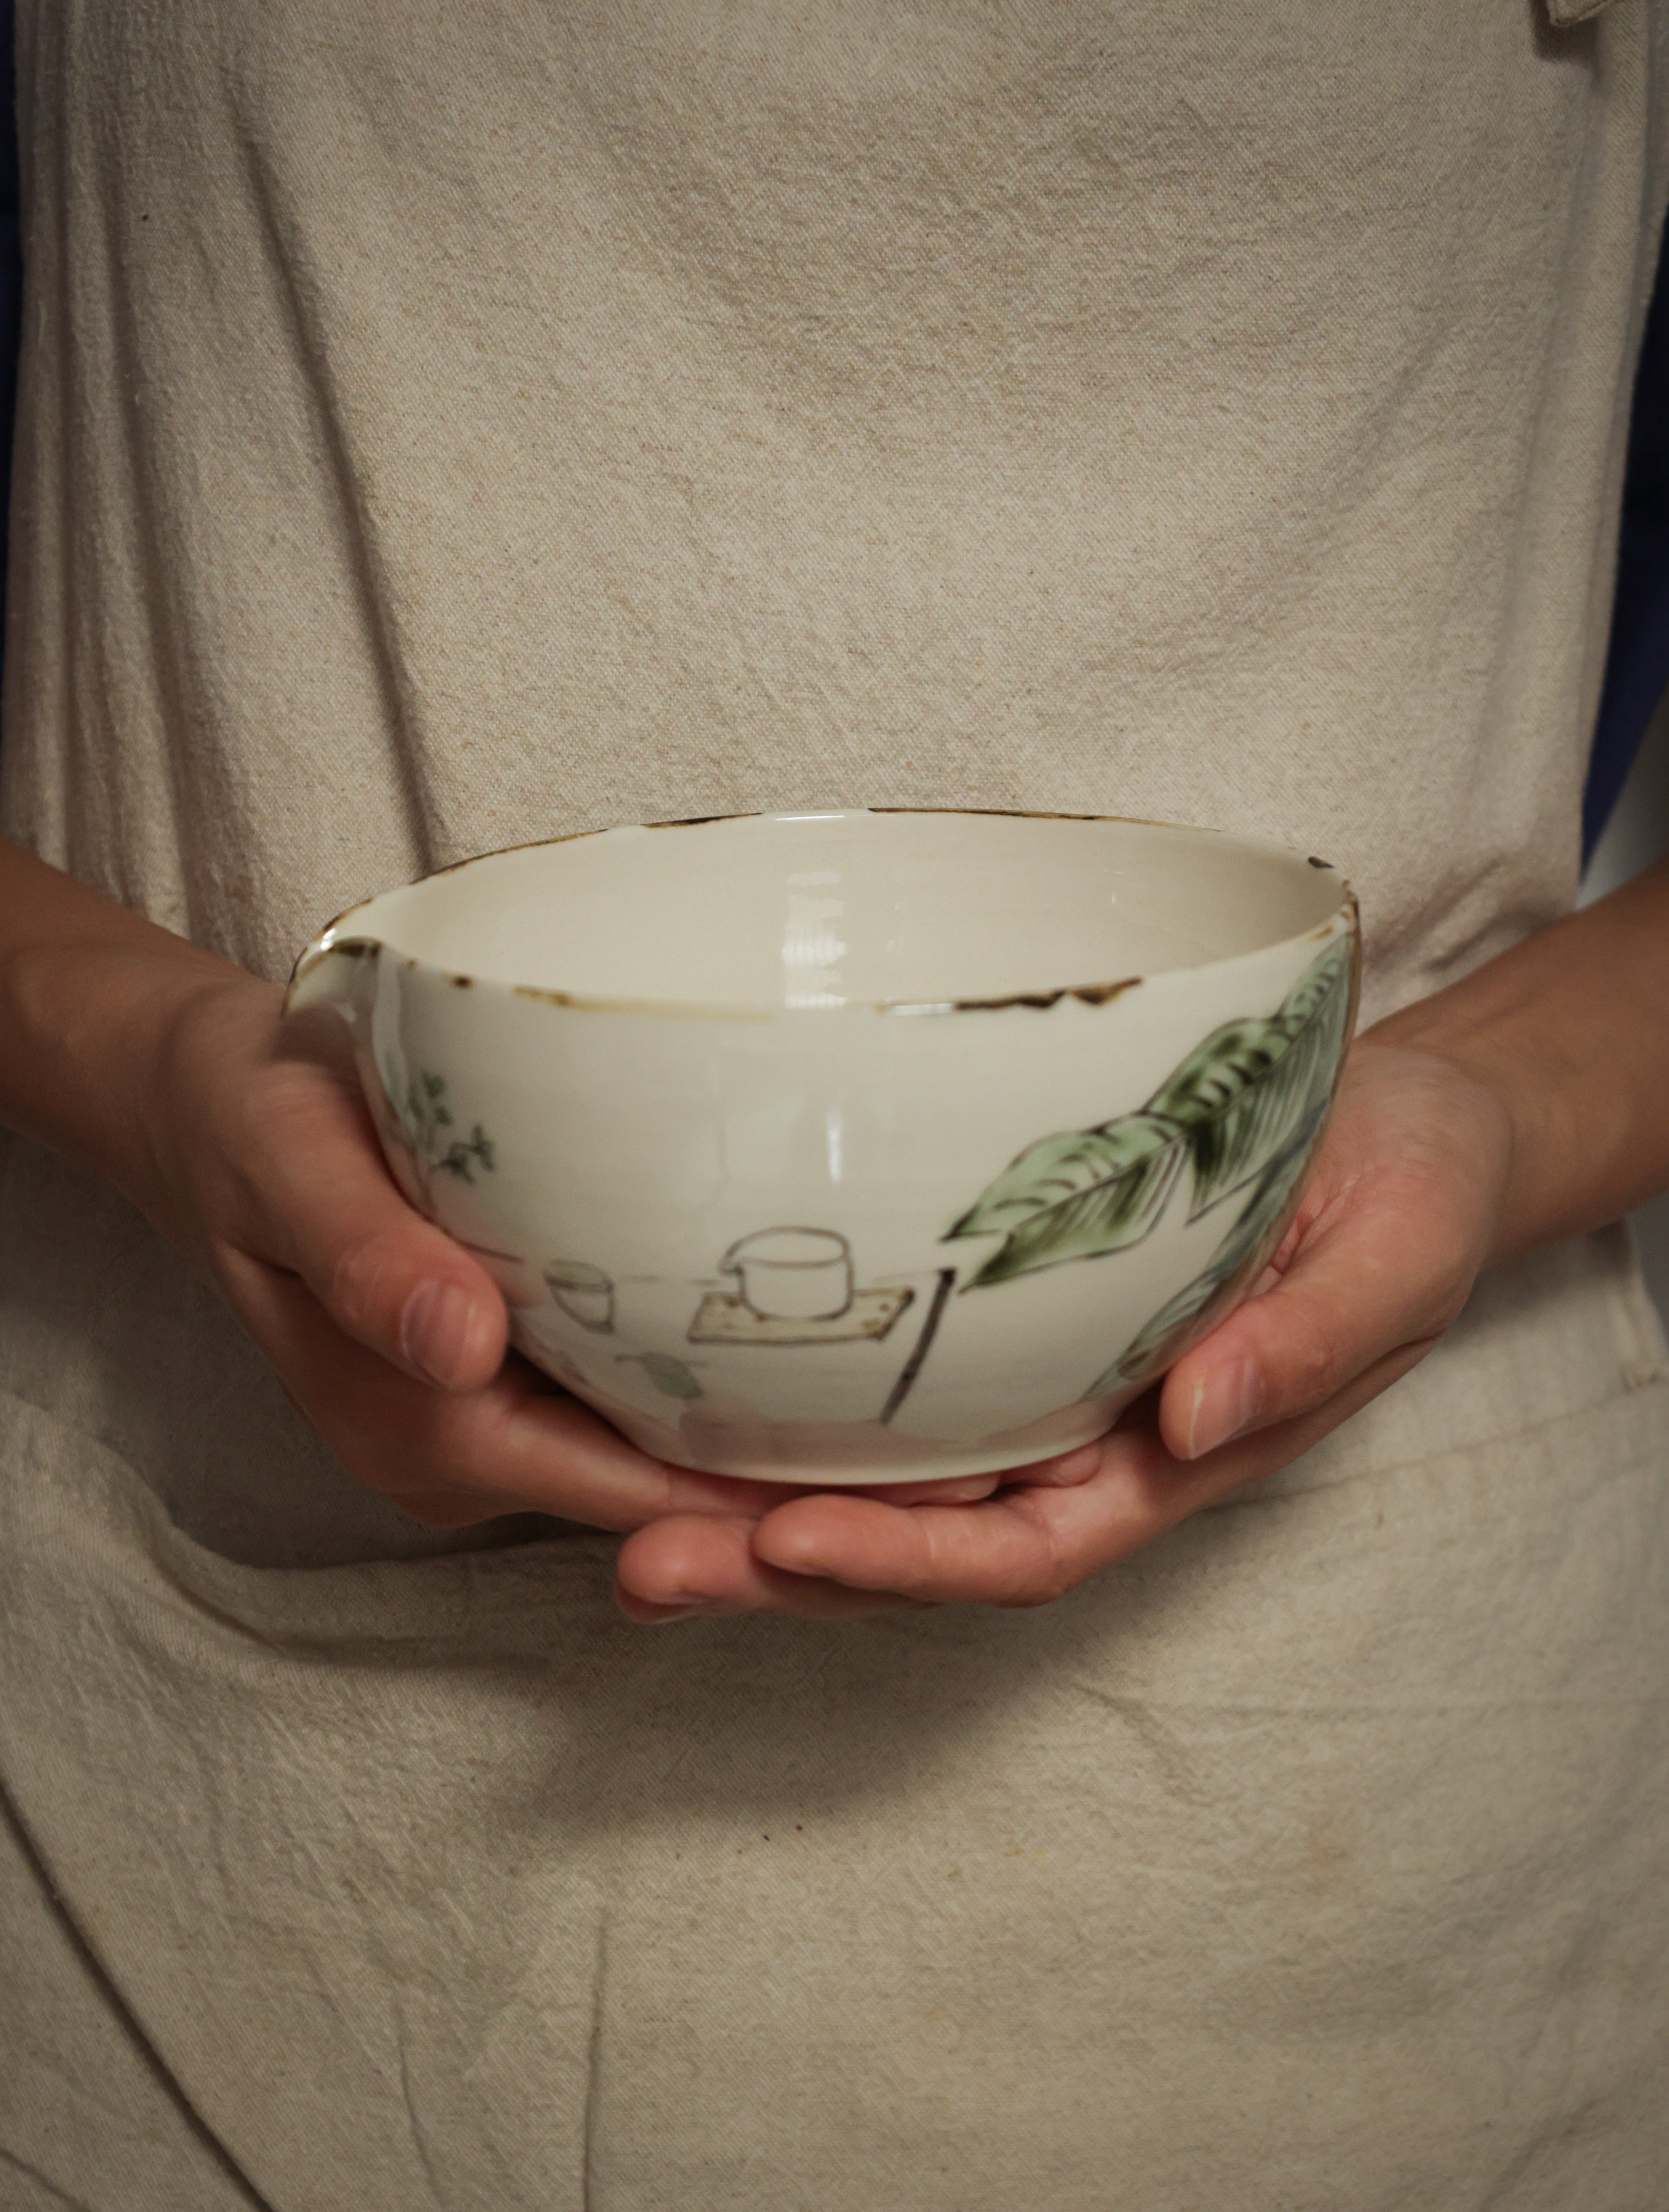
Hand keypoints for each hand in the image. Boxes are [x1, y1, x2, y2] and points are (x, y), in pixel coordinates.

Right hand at [123, 966, 1003, 1536]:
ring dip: (779, 1453)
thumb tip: (459, 1347)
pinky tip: (828, 1365)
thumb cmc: (251, 1115)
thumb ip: (366, 1255)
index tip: (904, 1495)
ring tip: (947, 1428)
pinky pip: (633, 1408)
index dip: (761, 1500)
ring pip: (656, 1460)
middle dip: (802, 1496)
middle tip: (981, 1466)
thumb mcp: (287, 1160)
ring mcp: (488, 1422)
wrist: (213, 1105)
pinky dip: (723, 1396)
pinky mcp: (508, 1379)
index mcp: (420, 1424)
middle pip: (659, 1496)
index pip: (624, 1487)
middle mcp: (462, 1448)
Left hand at [612, 1038, 1515, 1619]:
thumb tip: (1193, 1419)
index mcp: (1168, 1461)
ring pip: (874, 1469)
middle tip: (632, 1559)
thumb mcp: (1396, 1261)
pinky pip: (882, 1377)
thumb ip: (1306, 1349)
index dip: (906, 1561)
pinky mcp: (992, 1309)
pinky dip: (780, 1394)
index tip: (788, 1542)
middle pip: (914, 1536)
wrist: (1397, 1122)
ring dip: (743, 1496)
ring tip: (603, 1496)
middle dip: (775, 1565)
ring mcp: (1027, 1383)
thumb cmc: (1410, 1192)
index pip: (1023, 1551)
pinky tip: (671, 1382)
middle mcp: (1079, 1442)